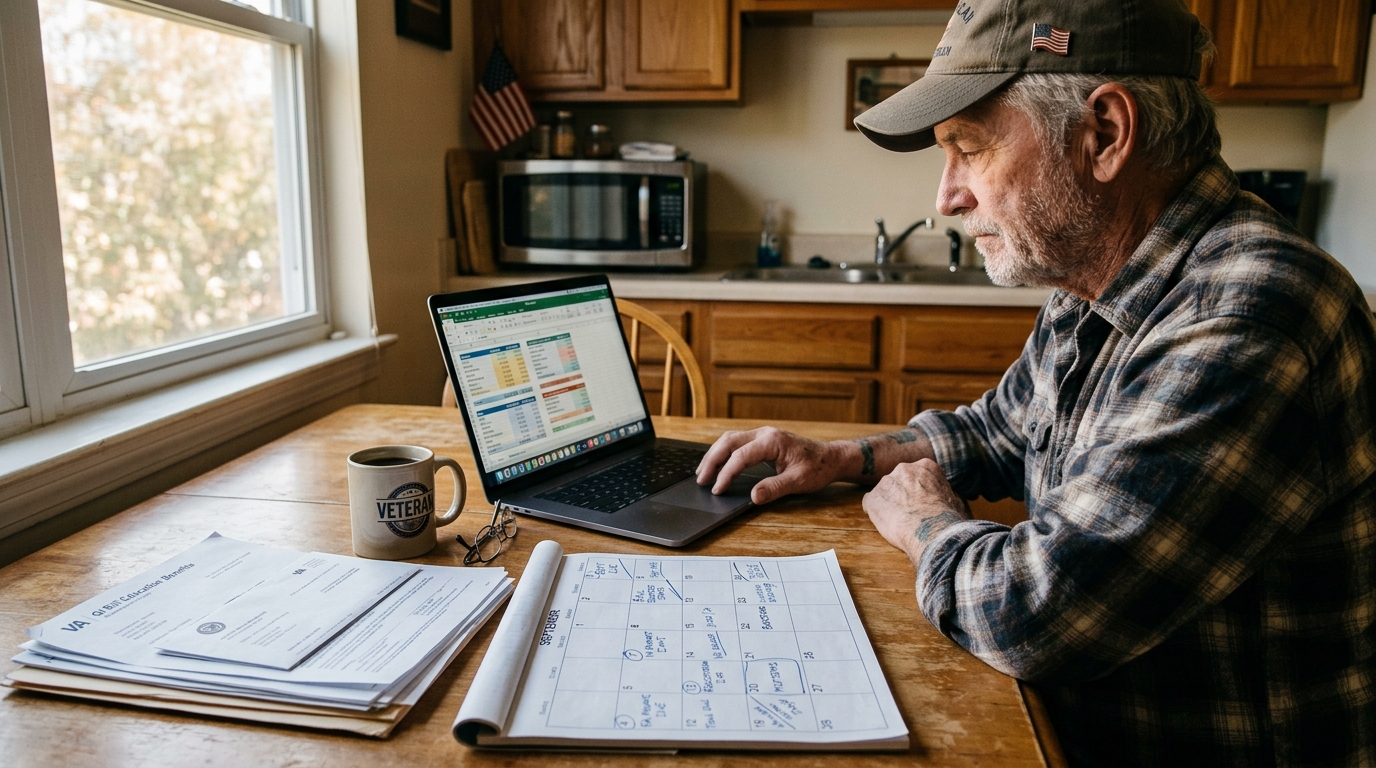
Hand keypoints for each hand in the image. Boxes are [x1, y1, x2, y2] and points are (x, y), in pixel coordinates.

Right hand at [696, 427, 847, 504]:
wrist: (830, 458)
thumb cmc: (817, 468)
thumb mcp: (799, 481)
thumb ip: (775, 488)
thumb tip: (753, 497)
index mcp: (773, 441)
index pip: (741, 456)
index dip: (726, 473)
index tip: (717, 490)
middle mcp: (764, 434)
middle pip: (729, 442)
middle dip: (712, 460)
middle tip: (701, 480)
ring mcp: (762, 435)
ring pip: (730, 439)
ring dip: (714, 455)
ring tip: (702, 473)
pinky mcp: (762, 440)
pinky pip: (736, 442)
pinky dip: (723, 453)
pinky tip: (717, 465)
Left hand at [863, 458, 970, 563]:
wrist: (930, 530)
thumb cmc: (947, 519)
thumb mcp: (955, 500)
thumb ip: (943, 493)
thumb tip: (948, 499)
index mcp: (926, 466)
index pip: (917, 475)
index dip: (919, 491)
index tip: (923, 502)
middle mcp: (904, 469)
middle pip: (899, 481)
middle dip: (902, 495)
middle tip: (911, 513)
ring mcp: (886, 482)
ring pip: (885, 493)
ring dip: (889, 504)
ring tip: (901, 522)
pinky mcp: (872, 498)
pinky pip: (871, 504)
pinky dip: (876, 514)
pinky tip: (889, 524)